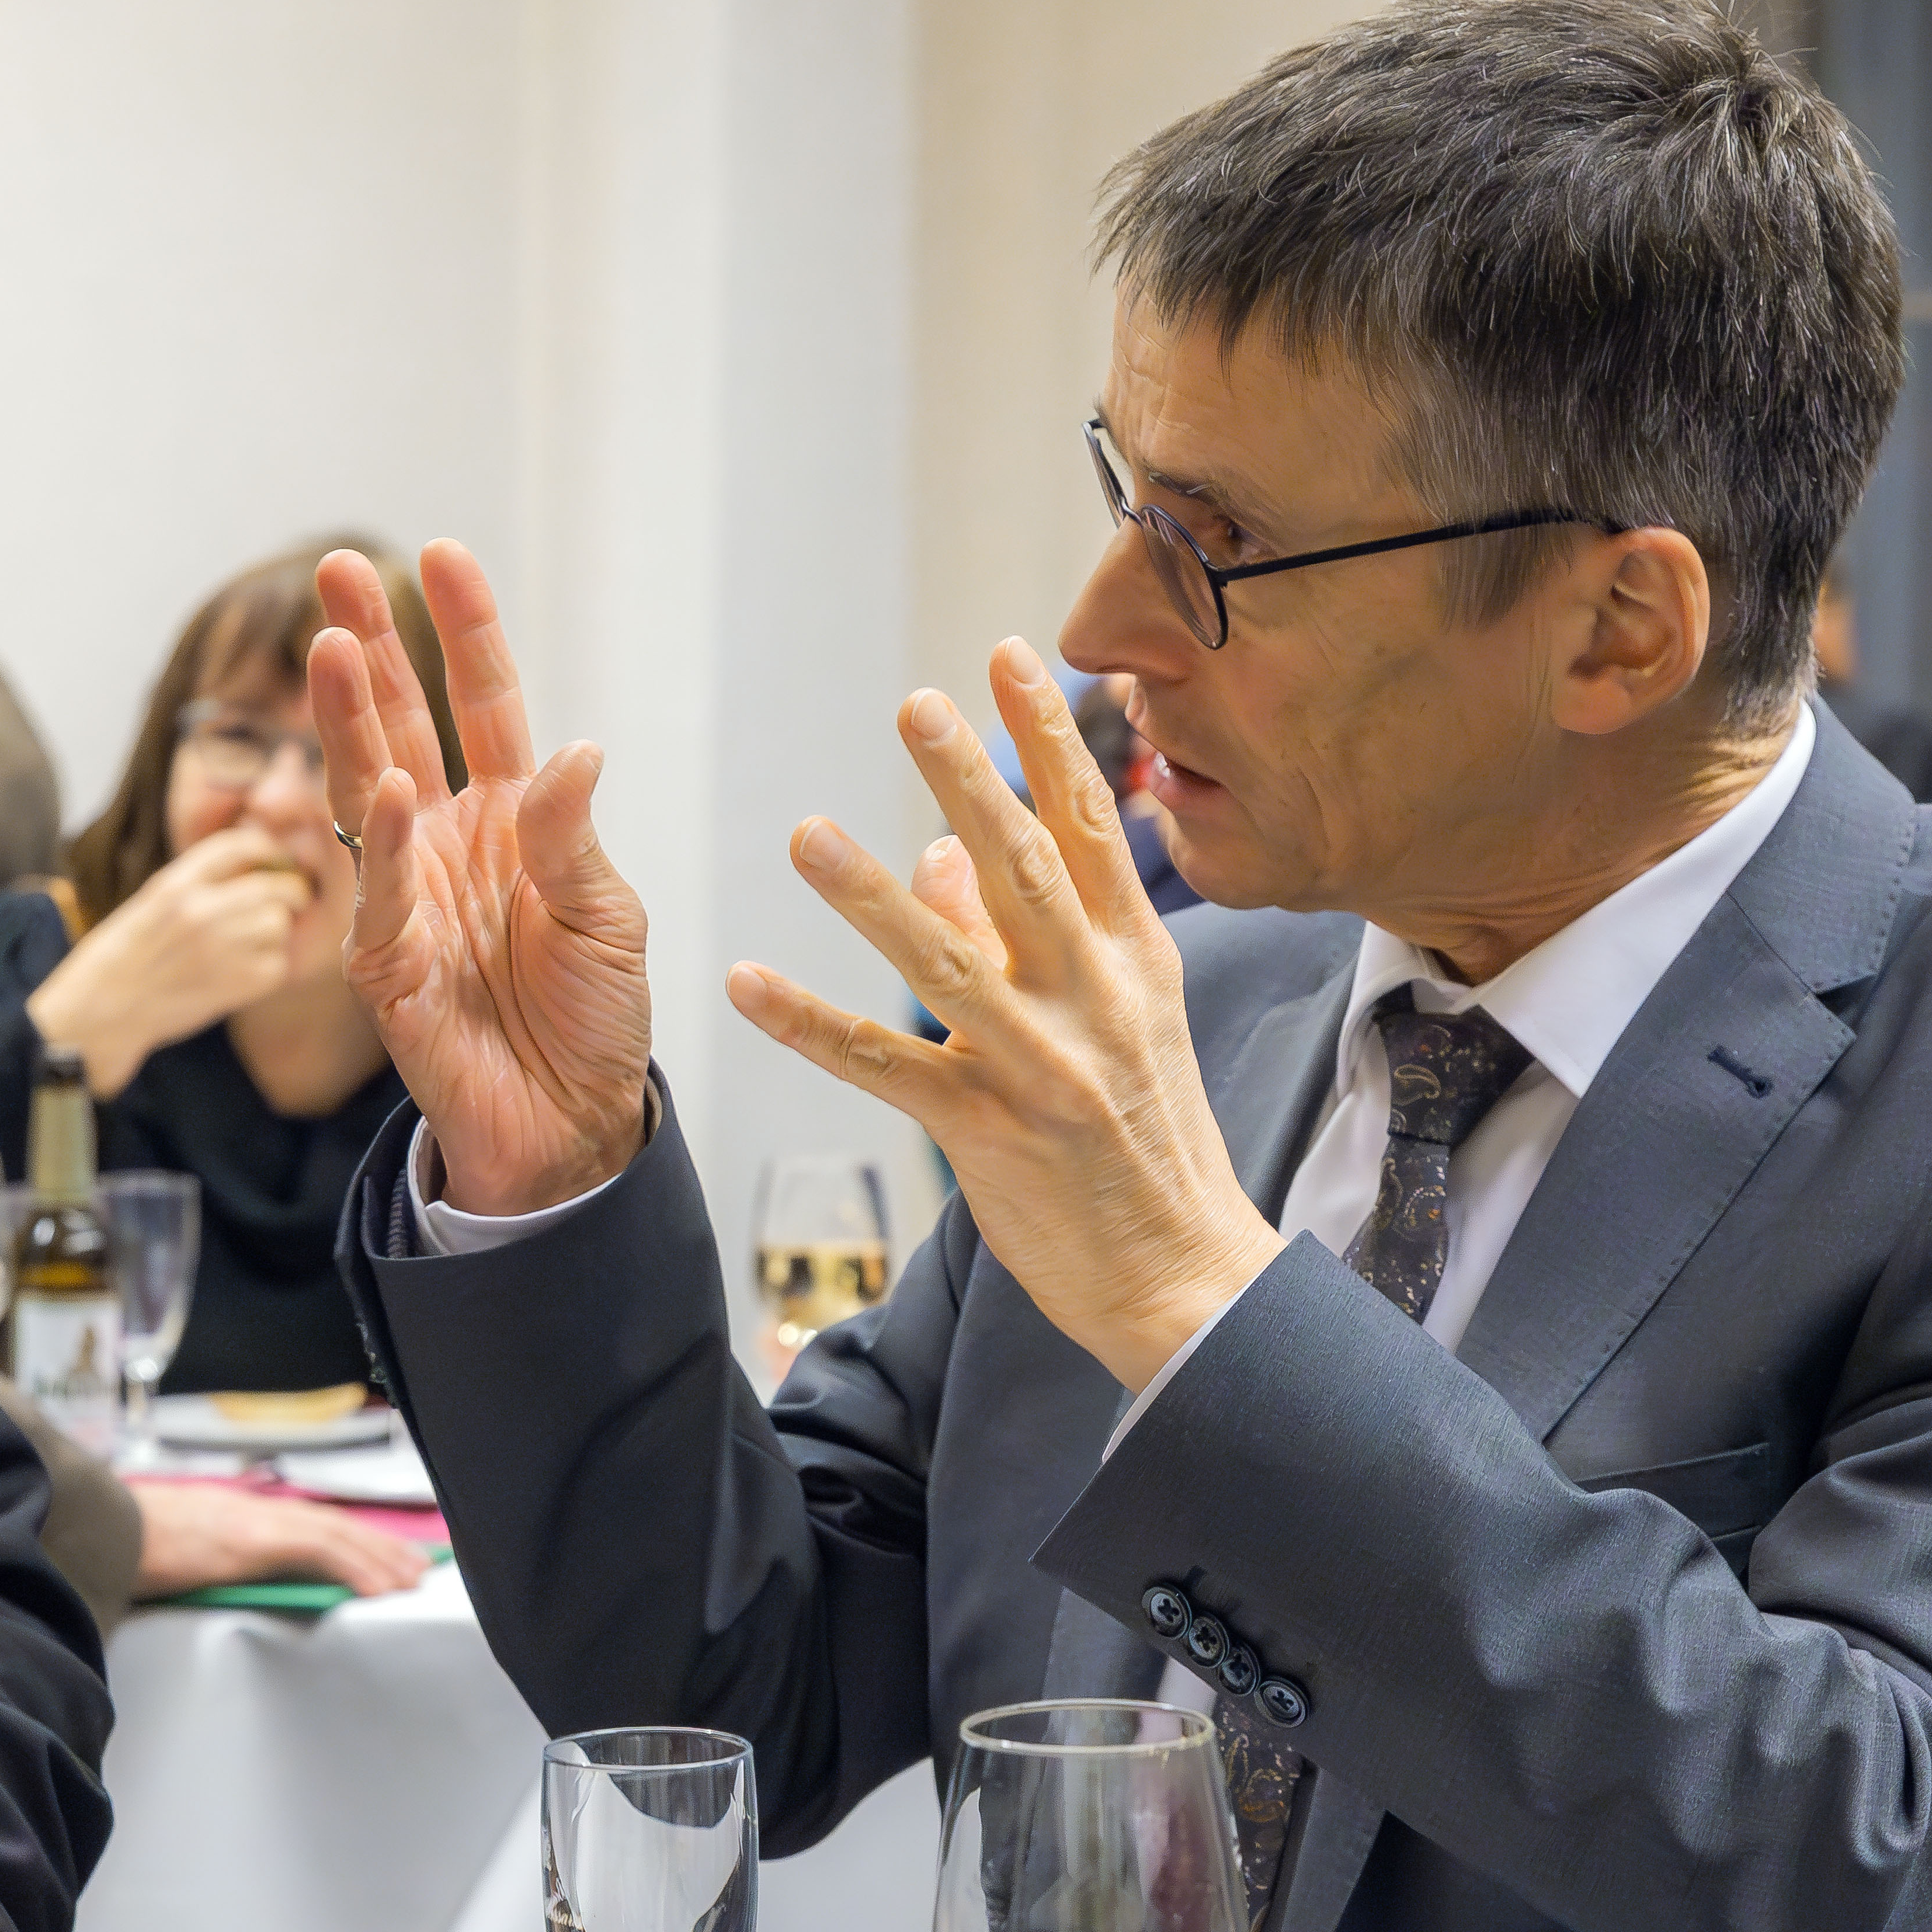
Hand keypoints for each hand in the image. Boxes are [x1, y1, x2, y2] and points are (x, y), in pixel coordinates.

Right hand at [25, 827, 315, 1094]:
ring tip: (252, 944)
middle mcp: (200, 910)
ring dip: (274, 933)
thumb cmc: (123, 958)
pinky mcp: (234, 985)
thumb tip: (254, 867)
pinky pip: (278, 965)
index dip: (268, 850)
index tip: (276, 861)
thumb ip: (195, 882)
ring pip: (280, 924)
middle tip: (288, 903)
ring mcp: (219, 948)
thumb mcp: (150, 903)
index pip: (240, 845)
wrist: (101, 1013)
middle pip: (277, 886)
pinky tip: (246, 972)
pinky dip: (269, 969)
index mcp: (175, 884)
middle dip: (288, 893)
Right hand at [129, 1479, 430, 1599]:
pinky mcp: (253, 1539)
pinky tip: (377, 1588)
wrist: (98, 1529)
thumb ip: (213, 1562)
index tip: (382, 1552)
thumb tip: (227, 1580)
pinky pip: (316, 1552)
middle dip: (379, 1545)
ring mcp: (256, 1522)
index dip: (352, 1536)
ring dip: (378, 1558)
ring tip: (411, 1579)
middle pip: (334, 1524)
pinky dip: (352, 1568)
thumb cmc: (131, 1545)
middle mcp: (256, 1511)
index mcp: (242, 1515)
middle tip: (417, 1566)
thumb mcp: (182, 1551)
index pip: (310, 1522)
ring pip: (335, 1534)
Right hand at [307, 541, 652, 1212]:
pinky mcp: (385, 962)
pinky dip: (384, 844)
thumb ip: (573, 839)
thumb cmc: (594, 1017)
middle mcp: (447, 839)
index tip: (442, 556)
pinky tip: (388, 787)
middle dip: (370, 646)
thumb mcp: (607, 917)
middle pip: (400, 722)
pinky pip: (380, 893)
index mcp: (508, 816)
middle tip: (336, 569)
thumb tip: (571, 753)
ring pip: (367, 787)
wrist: (570, 1124)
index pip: (480, 702)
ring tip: (333, 646)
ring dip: (349, 718)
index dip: (463, 631)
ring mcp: (407, 894)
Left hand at [727, 640, 1280, 1389]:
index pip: (1091, 826)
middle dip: (972, 779)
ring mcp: (1042, 1066)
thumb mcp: (1113, 1018)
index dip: (1047, 738)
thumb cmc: (1144, 1139)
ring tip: (804, 832)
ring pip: (947, 963)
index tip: (1007, 655)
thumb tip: (943, 848)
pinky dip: (811, 1027)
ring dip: (870, 897)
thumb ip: (1026, 930)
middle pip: (1025, 870)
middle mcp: (1094, 999)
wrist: (1185, 1275)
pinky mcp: (989, 1132)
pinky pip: (884, 1067)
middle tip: (915, 703)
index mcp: (1133, 959)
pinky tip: (746, 986)